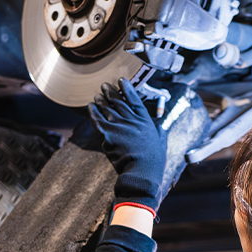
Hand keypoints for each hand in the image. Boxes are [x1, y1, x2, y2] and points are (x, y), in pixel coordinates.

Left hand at [88, 79, 168, 213]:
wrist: (141, 171)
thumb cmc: (153, 160)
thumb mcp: (161, 141)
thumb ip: (159, 131)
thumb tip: (160, 126)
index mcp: (145, 121)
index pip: (134, 100)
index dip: (127, 89)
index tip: (121, 80)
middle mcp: (131, 120)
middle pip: (118, 102)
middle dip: (110, 92)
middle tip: (104, 85)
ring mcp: (119, 126)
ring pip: (107, 109)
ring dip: (101, 101)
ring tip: (97, 95)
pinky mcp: (108, 134)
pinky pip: (97, 120)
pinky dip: (93, 112)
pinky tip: (90, 107)